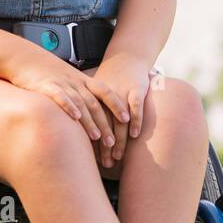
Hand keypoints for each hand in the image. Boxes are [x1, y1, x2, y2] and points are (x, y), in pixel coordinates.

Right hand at [3, 43, 130, 147]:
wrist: (24, 57)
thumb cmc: (46, 71)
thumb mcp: (67, 80)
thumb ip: (78, 93)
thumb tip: (89, 113)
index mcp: (82, 80)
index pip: (105, 92)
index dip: (117, 105)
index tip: (127, 119)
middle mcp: (75, 81)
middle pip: (95, 103)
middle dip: (105, 123)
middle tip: (112, 142)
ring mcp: (62, 83)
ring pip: (80, 103)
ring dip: (90, 121)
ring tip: (97, 137)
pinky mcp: (46, 85)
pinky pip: (60, 96)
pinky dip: (68, 106)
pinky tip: (74, 117)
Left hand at [82, 52, 150, 168]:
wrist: (127, 58)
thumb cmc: (112, 82)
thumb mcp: (97, 95)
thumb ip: (93, 115)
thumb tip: (86, 142)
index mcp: (94, 100)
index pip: (92, 124)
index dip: (93, 143)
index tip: (94, 161)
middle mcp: (106, 98)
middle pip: (104, 125)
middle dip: (105, 146)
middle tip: (106, 164)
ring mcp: (121, 93)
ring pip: (118, 119)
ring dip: (118, 138)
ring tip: (118, 155)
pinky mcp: (136, 88)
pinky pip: (135, 105)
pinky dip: (135, 119)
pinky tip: (134, 134)